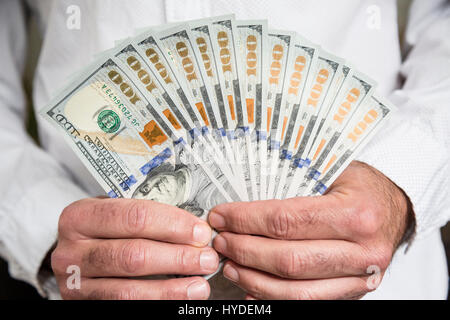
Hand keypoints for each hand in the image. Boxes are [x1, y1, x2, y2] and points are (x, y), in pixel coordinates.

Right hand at [52, 198, 218, 299]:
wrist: (74, 259)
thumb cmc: (103, 232)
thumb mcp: (114, 215)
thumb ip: (147, 218)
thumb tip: (197, 230)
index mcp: (81, 217)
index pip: (135, 217)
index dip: (173, 225)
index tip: (201, 231)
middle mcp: (72, 251)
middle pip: (134, 255)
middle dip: (178, 257)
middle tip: (207, 258)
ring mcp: (76, 284)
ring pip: (130, 290)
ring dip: (172, 288)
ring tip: (199, 284)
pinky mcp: (85, 305)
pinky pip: (127, 306)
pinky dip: (159, 302)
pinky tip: (179, 297)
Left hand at [209, 161, 412, 299]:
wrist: (395, 205)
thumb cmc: (361, 184)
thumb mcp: (333, 172)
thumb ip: (291, 187)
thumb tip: (243, 206)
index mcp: (356, 215)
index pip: (286, 221)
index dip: (246, 221)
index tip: (221, 217)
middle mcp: (362, 251)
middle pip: (288, 260)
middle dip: (245, 251)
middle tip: (222, 241)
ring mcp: (361, 277)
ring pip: (297, 290)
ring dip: (255, 279)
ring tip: (231, 266)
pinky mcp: (355, 290)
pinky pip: (310, 302)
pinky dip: (277, 298)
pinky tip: (253, 289)